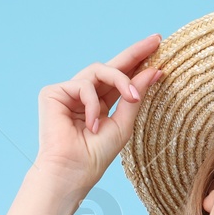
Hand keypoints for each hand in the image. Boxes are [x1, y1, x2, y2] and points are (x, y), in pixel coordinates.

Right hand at [32, 34, 163, 196]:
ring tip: (133, 98)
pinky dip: (92, 104)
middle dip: (135, 53)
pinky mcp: (53, 93)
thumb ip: (135, 97)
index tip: (159, 47)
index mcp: (100, 103)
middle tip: (156, 41)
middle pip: (111, 66)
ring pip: (100, 70)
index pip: (121, 78)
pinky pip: (83, 85)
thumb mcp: (123, 124)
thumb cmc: (95, 156)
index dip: (139, 62)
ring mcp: (68, 92)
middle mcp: (84, 94)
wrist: (71, 173)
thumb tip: (154, 70)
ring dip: (121, 80)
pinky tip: (93, 125)